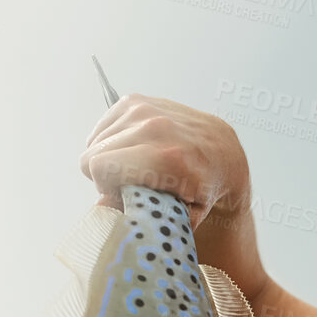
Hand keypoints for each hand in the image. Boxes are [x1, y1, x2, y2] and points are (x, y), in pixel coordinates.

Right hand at [80, 94, 269, 301]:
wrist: (224, 152)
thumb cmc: (204, 189)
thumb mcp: (181, 214)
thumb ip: (141, 216)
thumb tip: (101, 210)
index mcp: (167, 158)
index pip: (99, 167)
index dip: (105, 187)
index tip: (123, 195)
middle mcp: (155, 127)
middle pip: (92, 154)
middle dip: (106, 174)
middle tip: (131, 183)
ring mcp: (145, 109)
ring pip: (95, 140)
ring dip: (110, 157)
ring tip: (137, 166)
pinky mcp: (136, 100)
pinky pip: (102, 127)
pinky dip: (112, 141)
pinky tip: (135, 150)